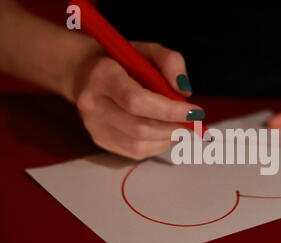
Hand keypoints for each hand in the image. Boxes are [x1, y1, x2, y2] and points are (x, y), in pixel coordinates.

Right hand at [73, 42, 202, 159]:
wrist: (84, 73)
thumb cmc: (122, 61)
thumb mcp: (147, 50)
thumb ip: (170, 62)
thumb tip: (184, 92)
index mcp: (102, 76)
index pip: (136, 101)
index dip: (169, 110)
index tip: (195, 111)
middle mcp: (92, 104)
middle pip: (140, 127)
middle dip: (173, 126)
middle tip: (193, 120)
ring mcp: (94, 126)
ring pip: (139, 145)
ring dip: (168, 138)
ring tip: (179, 124)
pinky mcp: (100, 140)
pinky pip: (135, 152)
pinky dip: (158, 144)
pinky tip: (164, 131)